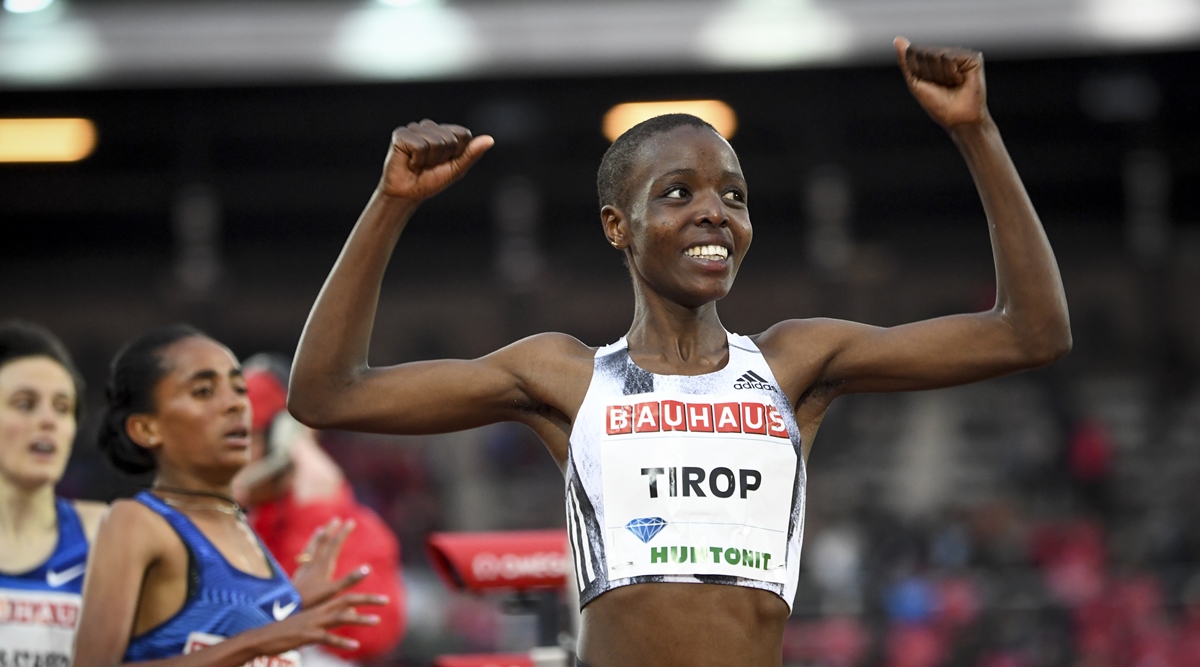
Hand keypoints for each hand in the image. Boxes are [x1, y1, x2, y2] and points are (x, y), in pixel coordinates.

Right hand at [254, 592, 387, 654]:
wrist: (263, 635)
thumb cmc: (289, 630)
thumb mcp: (314, 623)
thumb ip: (334, 618)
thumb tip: (354, 616)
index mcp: (321, 608)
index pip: (347, 597)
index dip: (364, 596)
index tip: (382, 597)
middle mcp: (320, 612)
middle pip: (348, 601)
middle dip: (368, 600)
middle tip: (387, 600)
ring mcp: (314, 623)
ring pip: (340, 618)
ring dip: (360, 620)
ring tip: (376, 621)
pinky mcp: (307, 635)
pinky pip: (327, 638)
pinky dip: (342, 641)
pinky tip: (355, 645)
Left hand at [291, 518, 365, 607]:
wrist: (285, 608)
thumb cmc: (311, 601)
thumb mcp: (333, 591)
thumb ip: (350, 580)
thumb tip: (368, 568)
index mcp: (323, 565)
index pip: (335, 544)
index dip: (343, 533)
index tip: (351, 522)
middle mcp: (313, 564)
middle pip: (323, 542)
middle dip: (331, 530)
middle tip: (337, 519)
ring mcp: (304, 569)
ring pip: (311, 548)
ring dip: (317, 537)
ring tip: (320, 529)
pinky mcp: (297, 576)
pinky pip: (303, 558)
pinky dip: (307, 550)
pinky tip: (306, 554)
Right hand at [379, 119, 493, 201]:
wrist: (407, 194)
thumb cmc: (430, 181)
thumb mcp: (456, 170)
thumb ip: (471, 154)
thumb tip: (490, 139)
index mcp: (446, 132)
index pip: (464, 134)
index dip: (457, 153)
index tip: (445, 163)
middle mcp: (431, 127)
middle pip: (450, 140)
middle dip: (442, 159)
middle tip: (428, 166)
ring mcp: (415, 128)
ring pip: (435, 142)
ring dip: (429, 161)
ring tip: (418, 164)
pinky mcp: (401, 134)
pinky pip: (420, 146)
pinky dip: (417, 161)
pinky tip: (409, 163)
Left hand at [894, 37, 988, 128]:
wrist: (957, 118)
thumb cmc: (937, 104)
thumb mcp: (916, 83)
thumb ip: (906, 61)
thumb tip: (897, 39)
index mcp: (932, 59)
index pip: (913, 51)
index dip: (916, 70)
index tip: (928, 84)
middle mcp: (947, 54)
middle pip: (924, 52)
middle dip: (928, 73)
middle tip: (941, 86)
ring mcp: (960, 55)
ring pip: (936, 54)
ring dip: (939, 75)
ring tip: (951, 84)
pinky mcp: (973, 57)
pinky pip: (950, 58)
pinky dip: (950, 73)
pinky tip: (960, 80)